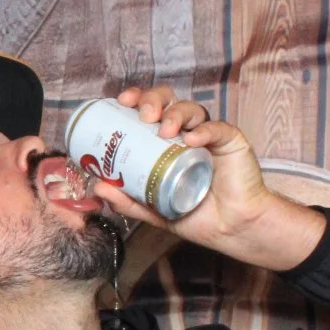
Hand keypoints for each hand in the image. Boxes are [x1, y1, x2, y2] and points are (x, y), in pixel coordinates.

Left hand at [88, 87, 326, 271]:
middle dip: (153, 101)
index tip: (121, 101)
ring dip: (175, 114)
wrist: (230, 229)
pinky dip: (204, 130)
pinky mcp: (231, 142)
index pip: (148, 110)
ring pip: (192, 109)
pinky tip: (192, 139)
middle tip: (144, 115)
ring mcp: (209, 135)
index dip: (136, 99)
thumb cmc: (195, 215)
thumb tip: (98, 188)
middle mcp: (185, 133)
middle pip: (168, 102)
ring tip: (165, 130)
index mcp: (164, 142)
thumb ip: (127, 201)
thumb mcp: (153, 210)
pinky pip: (218, 128)